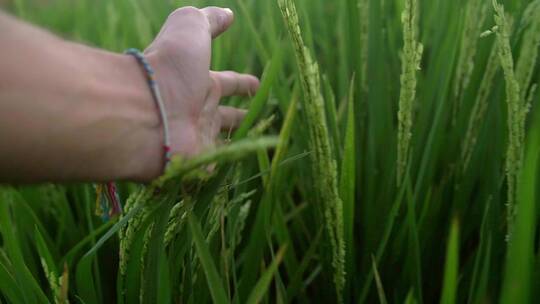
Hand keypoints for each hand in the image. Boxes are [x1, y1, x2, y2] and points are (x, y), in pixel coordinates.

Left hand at [144, 7, 259, 160]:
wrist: (145, 110)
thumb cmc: (169, 66)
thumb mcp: (188, 28)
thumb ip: (208, 19)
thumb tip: (228, 13)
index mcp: (200, 83)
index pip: (228, 82)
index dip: (244, 83)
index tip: (257, 83)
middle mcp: (198, 112)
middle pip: (225, 116)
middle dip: (241, 115)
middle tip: (258, 116)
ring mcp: (198, 139)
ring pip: (224, 144)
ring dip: (238, 143)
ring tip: (255, 145)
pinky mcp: (198, 164)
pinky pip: (218, 168)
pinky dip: (228, 168)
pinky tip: (241, 168)